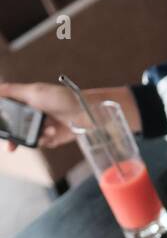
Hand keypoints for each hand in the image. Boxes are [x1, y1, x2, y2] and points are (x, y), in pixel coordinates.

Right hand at [0, 82, 139, 151]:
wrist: (87, 112)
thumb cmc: (63, 98)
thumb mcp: (35, 91)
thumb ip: (12, 91)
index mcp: (28, 101)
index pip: (9, 112)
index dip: (4, 121)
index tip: (1, 130)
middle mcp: (35, 114)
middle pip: (17, 129)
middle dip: (15, 138)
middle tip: (11, 146)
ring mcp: (45, 126)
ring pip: (30, 138)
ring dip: (37, 135)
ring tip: (49, 129)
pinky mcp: (54, 137)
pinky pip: (43, 143)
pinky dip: (47, 140)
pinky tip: (55, 132)